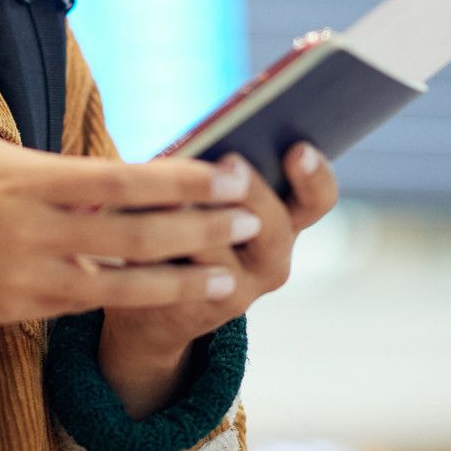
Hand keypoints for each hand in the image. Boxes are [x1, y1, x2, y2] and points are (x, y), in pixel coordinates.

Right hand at [0, 133, 260, 358]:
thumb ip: (40, 167)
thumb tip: (90, 173)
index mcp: (27, 178)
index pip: (122, 178)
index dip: (180, 177)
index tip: (225, 169)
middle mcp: (33, 230)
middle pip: (135, 231)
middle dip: (198, 225)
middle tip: (249, 216)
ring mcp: (26, 276)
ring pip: (121, 280)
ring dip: (180, 277)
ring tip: (228, 274)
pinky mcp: (17, 309)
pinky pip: (84, 303)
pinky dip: (129, 297)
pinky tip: (166, 294)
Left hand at [96, 143, 339, 414]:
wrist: (155, 311)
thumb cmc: (189, 233)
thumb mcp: (217, 202)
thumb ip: (223, 175)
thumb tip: (209, 139)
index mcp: (285, 224)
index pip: (317, 198)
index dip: (314, 175)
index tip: (298, 148)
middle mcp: (272, 261)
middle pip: (273, 223)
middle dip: (251, 189)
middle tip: (231, 161)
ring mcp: (238, 290)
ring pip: (218, 244)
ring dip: (193, 211)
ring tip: (172, 184)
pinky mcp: (196, 307)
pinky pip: (177, 270)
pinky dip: (154, 238)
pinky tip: (133, 214)